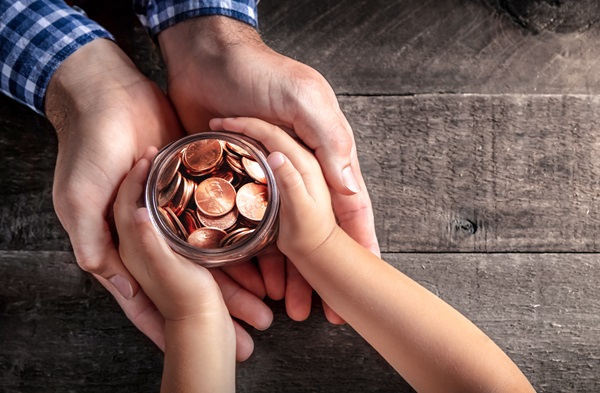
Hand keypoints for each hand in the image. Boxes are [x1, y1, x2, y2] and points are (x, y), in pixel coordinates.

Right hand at [46, 39, 269, 359]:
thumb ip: (93, 241)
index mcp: (128, 243)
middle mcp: (156, 233)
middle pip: (197, 277)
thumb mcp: (79, 197)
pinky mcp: (193, 185)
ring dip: (241, 275)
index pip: (159, 294)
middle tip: (262, 321)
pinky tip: (267, 248)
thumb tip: (115, 284)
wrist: (106, 92)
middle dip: (228, 301)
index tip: (226, 335)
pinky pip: (223, 216)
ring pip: (215, 252)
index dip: (187, 319)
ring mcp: (176, 210)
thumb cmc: (90, 144)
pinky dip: (242, 232)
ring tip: (273, 296)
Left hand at [159, 16, 379, 321]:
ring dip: (284, 272)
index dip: (359, 248)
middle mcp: (300, 176)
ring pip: (280, 238)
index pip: (349, 212)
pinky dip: (247, 253)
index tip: (364, 286)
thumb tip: (352, 193)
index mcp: (325, 159)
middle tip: (314, 311)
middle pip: (316, 234)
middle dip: (318, 273)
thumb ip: (331, 145)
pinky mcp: (232, 184)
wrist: (205, 57)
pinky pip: (242, 227)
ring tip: (280, 305)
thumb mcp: (306, 102)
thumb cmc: (262, 73)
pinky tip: (247, 278)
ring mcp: (265, 183)